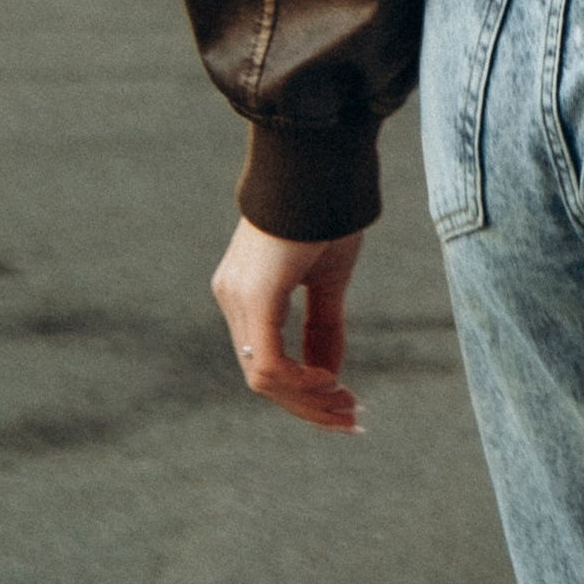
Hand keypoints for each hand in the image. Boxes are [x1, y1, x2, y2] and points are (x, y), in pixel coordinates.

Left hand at [209, 216, 365, 432]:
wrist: (321, 166)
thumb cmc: (326, 213)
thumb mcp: (328, 279)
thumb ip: (323, 326)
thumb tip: (329, 374)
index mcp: (247, 292)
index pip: (267, 360)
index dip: (305, 391)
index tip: (346, 402)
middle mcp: (232, 298)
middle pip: (264, 377)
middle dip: (310, 404)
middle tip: (351, 418)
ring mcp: (237, 298)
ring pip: (264, 378)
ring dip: (308, 400)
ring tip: (347, 404)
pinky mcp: (254, 296)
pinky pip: (268, 364)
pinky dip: (300, 382)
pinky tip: (329, 380)